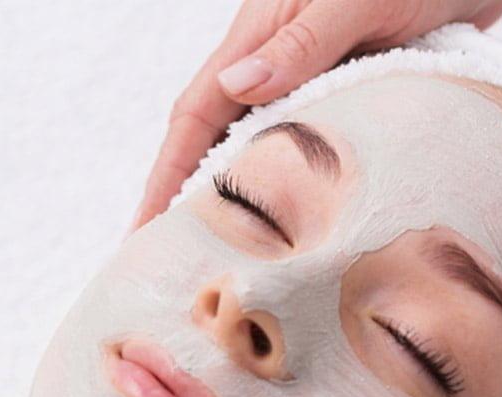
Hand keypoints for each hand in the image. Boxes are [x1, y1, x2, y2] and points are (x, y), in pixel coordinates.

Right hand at [129, 0, 501, 231]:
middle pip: (215, 138)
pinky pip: (302, 144)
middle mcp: (275, 56)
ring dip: (237, 197)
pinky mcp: (346, 87)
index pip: (195, 115)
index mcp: (261, 30)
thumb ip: (302, 42)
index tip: (142, 232)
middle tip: (174, 265)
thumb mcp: (359, 0)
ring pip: (257, 146)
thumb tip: (238, 84)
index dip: (165, 176)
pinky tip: (291, 224)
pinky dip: (288, 184)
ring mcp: (309, 74)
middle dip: (187, 200)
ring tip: (223, 259)